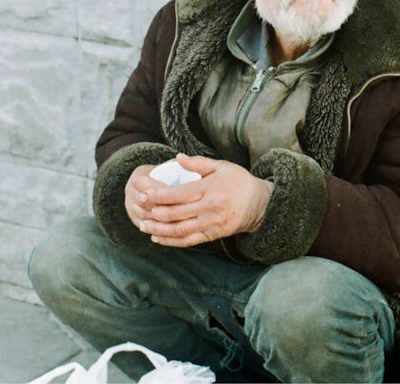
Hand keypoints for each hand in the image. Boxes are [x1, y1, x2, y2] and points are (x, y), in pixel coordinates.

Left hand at [126, 153, 272, 246]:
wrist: (260, 204)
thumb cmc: (239, 181)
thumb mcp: (221, 166)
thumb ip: (198, 163)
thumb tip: (176, 158)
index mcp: (209, 189)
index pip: (178, 194)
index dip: (158, 195)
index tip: (143, 194)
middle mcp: (209, 208)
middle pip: (175, 213)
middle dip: (154, 213)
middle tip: (139, 210)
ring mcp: (210, 224)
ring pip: (179, 230)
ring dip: (159, 230)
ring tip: (143, 227)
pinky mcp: (212, 235)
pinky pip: (188, 241)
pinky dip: (171, 241)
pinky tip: (158, 239)